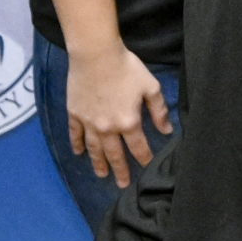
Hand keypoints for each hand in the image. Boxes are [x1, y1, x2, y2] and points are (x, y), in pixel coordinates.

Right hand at [66, 43, 169, 185]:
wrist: (95, 55)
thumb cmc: (127, 68)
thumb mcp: (150, 87)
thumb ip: (159, 110)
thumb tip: (167, 130)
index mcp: (129, 122)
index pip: (139, 147)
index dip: (144, 159)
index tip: (148, 169)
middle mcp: (107, 128)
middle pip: (115, 155)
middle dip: (120, 171)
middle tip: (122, 185)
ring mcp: (88, 123)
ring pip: (94, 149)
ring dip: (98, 163)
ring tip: (101, 175)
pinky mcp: (74, 114)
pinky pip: (75, 134)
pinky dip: (76, 145)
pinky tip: (78, 153)